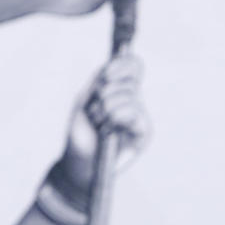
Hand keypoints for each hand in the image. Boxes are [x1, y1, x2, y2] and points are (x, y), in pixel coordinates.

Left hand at [59, 53, 149, 195]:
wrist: (80, 160)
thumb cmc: (81, 131)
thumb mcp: (85, 99)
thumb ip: (99, 79)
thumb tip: (111, 63)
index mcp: (121, 89)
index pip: (133, 65)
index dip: (122, 64)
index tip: (104, 74)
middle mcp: (134, 100)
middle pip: (130, 79)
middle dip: (104, 92)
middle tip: (94, 111)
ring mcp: (141, 116)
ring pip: (128, 95)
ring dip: (104, 109)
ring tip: (99, 124)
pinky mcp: (144, 132)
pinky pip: (132, 113)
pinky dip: (114, 118)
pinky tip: (108, 130)